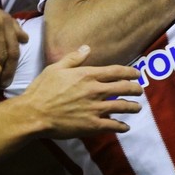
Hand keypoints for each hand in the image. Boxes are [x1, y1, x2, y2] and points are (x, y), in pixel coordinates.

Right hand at [21, 45, 142, 137]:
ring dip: (132, 107)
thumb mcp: (56, 68)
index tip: (137, 74)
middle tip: (139, 90)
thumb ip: (74, 58)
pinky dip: (121, 126)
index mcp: (87, 75)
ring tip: (137, 107)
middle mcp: (95, 90)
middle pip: (123, 88)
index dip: (130, 72)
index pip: (116, 71)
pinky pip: (112, 125)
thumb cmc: (43, 89)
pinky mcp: (92, 125)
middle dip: (135, 89)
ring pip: (121, 106)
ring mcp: (95, 108)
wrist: (34, 114)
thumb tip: (87, 48)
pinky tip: (125, 126)